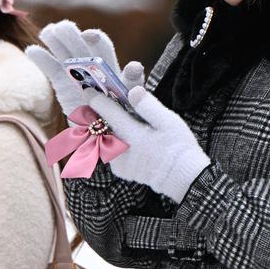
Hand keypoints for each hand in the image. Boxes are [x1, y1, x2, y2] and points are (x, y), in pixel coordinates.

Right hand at [24, 20, 144, 116]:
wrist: (106, 136)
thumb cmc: (124, 121)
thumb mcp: (133, 107)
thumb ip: (133, 87)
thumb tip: (134, 66)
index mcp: (112, 69)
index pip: (105, 49)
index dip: (98, 41)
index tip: (90, 36)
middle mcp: (94, 67)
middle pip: (82, 46)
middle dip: (73, 36)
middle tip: (64, 28)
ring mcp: (77, 72)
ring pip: (65, 52)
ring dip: (56, 40)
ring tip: (48, 32)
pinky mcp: (62, 81)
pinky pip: (51, 67)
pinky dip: (41, 58)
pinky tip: (32, 50)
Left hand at [87, 86, 210, 203]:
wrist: (181, 178)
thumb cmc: (179, 147)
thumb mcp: (169, 122)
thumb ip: (149, 106)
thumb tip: (133, 90)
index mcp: (134, 135)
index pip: (109, 113)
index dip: (96, 99)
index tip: (88, 90)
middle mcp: (122, 150)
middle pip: (101, 126)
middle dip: (97, 114)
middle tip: (95, 103)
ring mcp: (119, 162)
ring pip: (104, 139)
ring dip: (106, 128)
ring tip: (110, 120)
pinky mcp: (120, 170)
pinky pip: (110, 151)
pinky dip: (113, 142)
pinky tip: (125, 138)